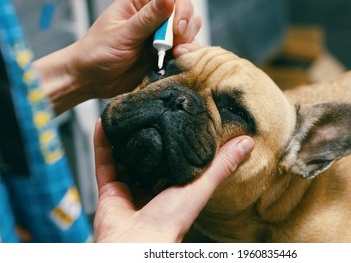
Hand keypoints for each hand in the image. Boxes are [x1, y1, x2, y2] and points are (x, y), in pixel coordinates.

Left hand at [34, 0, 201, 113]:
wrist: (92, 80)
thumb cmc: (97, 52)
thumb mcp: (122, 35)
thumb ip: (147, 18)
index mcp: (140, 0)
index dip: (180, 3)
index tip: (177, 25)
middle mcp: (154, 14)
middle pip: (185, 9)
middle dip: (184, 27)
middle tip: (171, 45)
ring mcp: (162, 33)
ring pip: (190, 28)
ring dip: (187, 42)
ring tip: (173, 54)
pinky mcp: (167, 51)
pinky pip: (188, 48)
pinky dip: (188, 54)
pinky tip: (177, 60)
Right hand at [92, 119, 254, 241]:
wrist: (138, 241)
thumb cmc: (172, 221)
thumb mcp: (202, 186)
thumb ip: (222, 165)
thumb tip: (248, 144)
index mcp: (174, 186)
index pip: (175, 156)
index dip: (176, 137)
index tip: (178, 114)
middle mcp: (152, 186)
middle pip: (148, 155)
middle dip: (148, 134)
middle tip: (150, 109)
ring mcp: (129, 187)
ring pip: (124, 156)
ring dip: (124, 134)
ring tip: (126, 110)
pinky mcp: (108, 189)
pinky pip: (103, 161)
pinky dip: (102, 142)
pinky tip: (105, 122)